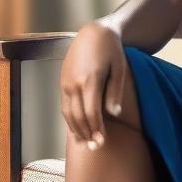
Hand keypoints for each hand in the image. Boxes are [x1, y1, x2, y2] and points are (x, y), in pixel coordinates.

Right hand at [60, 21, 126, 148]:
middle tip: (96, 149)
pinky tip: (77, 129)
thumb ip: (115, 92)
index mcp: (90, 79)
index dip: (96, 129)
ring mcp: (65, 82)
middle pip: (78, 116)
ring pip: (68, 112)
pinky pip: (64, 105)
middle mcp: (74, 82)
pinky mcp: (62, 81)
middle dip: (86, 133)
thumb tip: (115, 115)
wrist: (93, 32)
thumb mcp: (119, 68)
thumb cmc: (111, 49)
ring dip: (76, 129)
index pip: (91, 112)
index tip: (102, 143)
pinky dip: (69, 119)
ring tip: (85, 144)